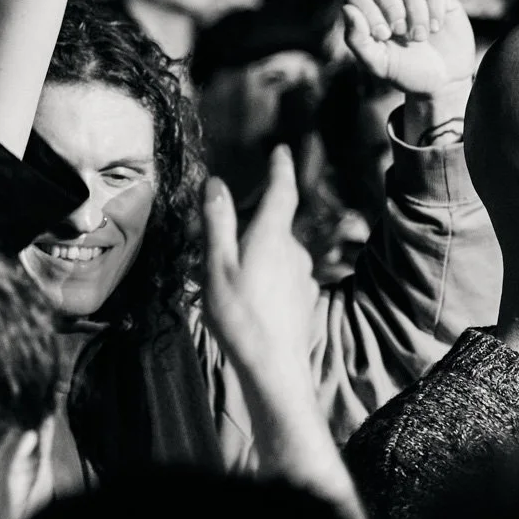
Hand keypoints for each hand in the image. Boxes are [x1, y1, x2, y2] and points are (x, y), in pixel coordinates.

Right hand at [202, 145, 318, 370]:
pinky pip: (281, 274)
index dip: (280, 169)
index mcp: (271, 236)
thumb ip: (218, 222)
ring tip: (225, 277)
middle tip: (214, 241)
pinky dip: (263, 275)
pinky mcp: (304, 296)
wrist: (274, 368)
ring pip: (275, 252)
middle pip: (270, 224)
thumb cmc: (239, 316)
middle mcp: (293, 250)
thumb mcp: (217, 266)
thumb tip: (216, 181)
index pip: (281, 192)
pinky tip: (247, 298)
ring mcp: (302, 274)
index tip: (281, 151)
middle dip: (247, 225)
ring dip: (254, 254)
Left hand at [343, 0, 473, 97]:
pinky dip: (435, 8)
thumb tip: (348, 9)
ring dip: (415, 12)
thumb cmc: (405, 72)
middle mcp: (390, 2)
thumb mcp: (378, 63)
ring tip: (420, 37)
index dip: (368, 11)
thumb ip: (357, 40)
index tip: (383, 35)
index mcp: (369, 16)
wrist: (443, 81)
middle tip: (399, 31)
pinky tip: (436, 28)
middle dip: (389, 7)